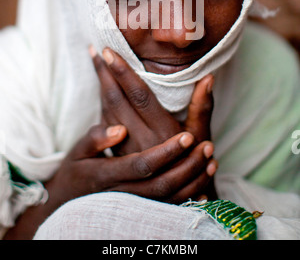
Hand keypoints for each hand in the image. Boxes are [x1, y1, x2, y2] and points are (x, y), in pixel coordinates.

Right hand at [4, 125, 211, 238]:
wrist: (67, 201)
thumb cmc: (76, 170)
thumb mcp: (77, 151)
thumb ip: (95, 138)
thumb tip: (120, 129)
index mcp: (107, 175)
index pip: (142, 165)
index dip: (166, 152)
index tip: (187, 137)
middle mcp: (122, 193)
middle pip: (161, 183)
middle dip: (187, 166)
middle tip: (207, 146)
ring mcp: (132, 205)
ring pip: (168, 198)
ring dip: (193, 180)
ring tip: (212, 160)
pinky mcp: (140, 210)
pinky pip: (168, 208)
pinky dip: (188, 199)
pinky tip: (204, 186)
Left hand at [90, 46, 214, 152]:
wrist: (179, 197)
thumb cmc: (195, 162)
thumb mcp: (202, 134)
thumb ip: (203, 105)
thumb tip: (208, 77)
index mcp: (161, 131)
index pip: (138, 95)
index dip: (123, 72)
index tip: (110, 51)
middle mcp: (140, 139)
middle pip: (116, 99)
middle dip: (104, 73)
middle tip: (95, 50)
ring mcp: (126, 147)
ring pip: (107, 110)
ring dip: (101, 84)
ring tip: (96, 61)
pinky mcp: (118, 152)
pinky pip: (105, 121)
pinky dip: (103, 100)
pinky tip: (102, 86)